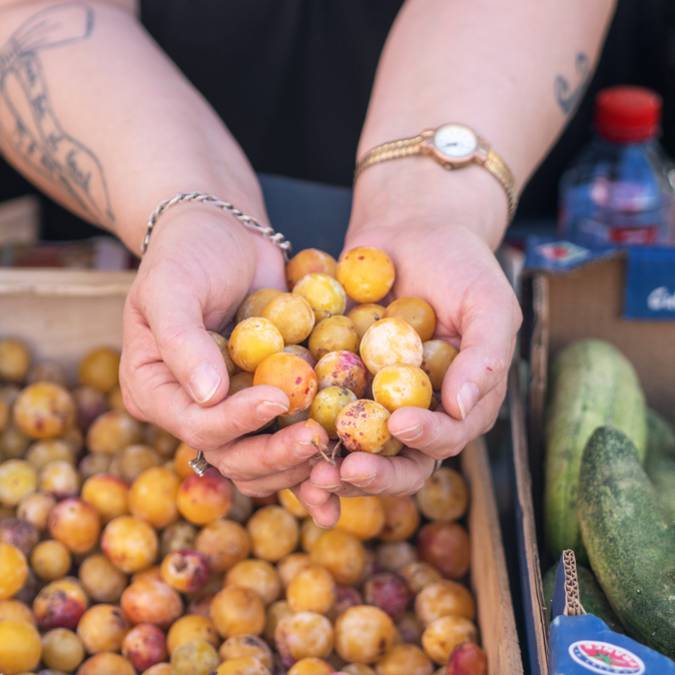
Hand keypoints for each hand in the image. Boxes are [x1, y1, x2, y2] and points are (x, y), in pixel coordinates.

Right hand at [119, 207, 327, 496]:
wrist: (225, 234)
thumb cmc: (188, 252)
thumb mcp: (172, 286)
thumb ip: (182, 340)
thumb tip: (209, 396)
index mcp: (156, 391)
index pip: (196, 425)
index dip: (236, 421)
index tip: (278, 399)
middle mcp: (193, 410)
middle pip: (232, 455)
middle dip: (274, 454)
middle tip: (317, 439)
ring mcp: (233, 408)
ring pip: (264, 459)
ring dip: (298, 461)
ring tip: (337, 446)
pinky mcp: (267, 398)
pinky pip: (290, 432)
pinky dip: (315, 444)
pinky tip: (346, 447)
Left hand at [300, 209, 520, 525]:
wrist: (411, 228)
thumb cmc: (460, 263)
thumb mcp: (489, 303)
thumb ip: (486, 357)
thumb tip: (462, 409)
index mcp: (459, 403)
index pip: (448, 436)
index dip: (428, 439)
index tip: (402, 424)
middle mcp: (417, 412)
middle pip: (400, 462)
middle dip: (374, 474)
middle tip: (344, 471)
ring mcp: (375, 401)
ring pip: (355, 451)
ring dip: (333, 470)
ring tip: (309, 476)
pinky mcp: (338, 384)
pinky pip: (320, 414)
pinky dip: (303, 434)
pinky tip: (282, 441)